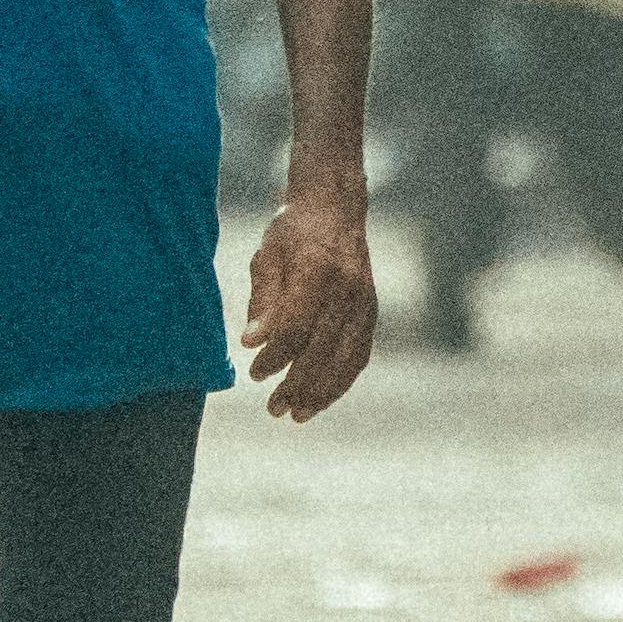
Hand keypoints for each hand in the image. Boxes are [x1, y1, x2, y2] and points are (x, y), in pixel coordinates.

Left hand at [243, 183, 380, 422]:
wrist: (335, 207)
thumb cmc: (292, 232)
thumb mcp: (266, 257)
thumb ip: (262, 301)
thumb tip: (252, 344)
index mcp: (316, 270)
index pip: (295, 327)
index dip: (275, 357)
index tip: (254, 375)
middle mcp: (346, 288)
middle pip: (322, 349)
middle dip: (296, 385)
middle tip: (272, 409)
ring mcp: (364, 301)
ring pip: (346, 358)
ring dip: (322, 392)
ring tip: (298, 414)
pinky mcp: (371, 310)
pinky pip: (360, 353)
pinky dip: (342, 379)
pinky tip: (323, 396)